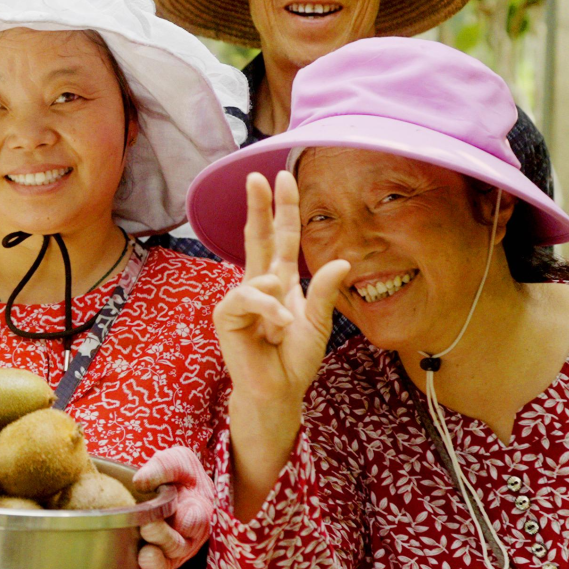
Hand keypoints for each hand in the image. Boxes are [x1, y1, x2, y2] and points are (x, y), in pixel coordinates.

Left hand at [128, 447, 212, 568]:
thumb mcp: (176, 460)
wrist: (176, 486)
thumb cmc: (179, 474)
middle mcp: (188, 537)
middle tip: (147, 527)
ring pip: (167, 565)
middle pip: (179, 546)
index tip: (173, 512)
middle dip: (164, 539)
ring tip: (144, 556)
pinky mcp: (157, 562)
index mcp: (198, 511)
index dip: (186, 521)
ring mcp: (173, 553)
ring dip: (155, 565)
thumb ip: (163, 468)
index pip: (197, 520)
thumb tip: (141, 481)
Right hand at [214, 170, 346, 517]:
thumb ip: (326, 292)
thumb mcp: (318, 323)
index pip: (282, 238)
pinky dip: (267, 310)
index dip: (282, 209)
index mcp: (282, 281)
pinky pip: (248, 298)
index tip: (282, 178)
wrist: (278, 391)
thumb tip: (341, 260)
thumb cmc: (294, 360)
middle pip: (259, 237)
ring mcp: (241, 299)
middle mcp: (260, 284)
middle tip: (255, 177)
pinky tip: (276, 327)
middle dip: (258, 207)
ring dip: (278, 299)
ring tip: (285, 325)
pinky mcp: (227, 315)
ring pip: (259, 275)